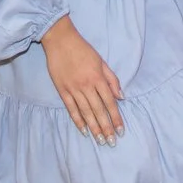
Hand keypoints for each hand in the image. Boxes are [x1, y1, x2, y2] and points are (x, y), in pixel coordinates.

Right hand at [41, 16, 123, 142]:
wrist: (60, 40)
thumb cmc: (83, 50)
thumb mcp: (102, 61)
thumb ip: (112, 80)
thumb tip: (121, 97)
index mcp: (98, 78)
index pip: (110, 102)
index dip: (116, 118)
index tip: (121, 131)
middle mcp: (87, 86)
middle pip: (98, 110)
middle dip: (106, 127)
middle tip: (111, 142)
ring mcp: (73, 89)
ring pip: (86, 112)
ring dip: (94, 128)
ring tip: (100, 140)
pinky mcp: (62, 90)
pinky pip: (71, 109)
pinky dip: (78, 120)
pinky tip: (84, 130)